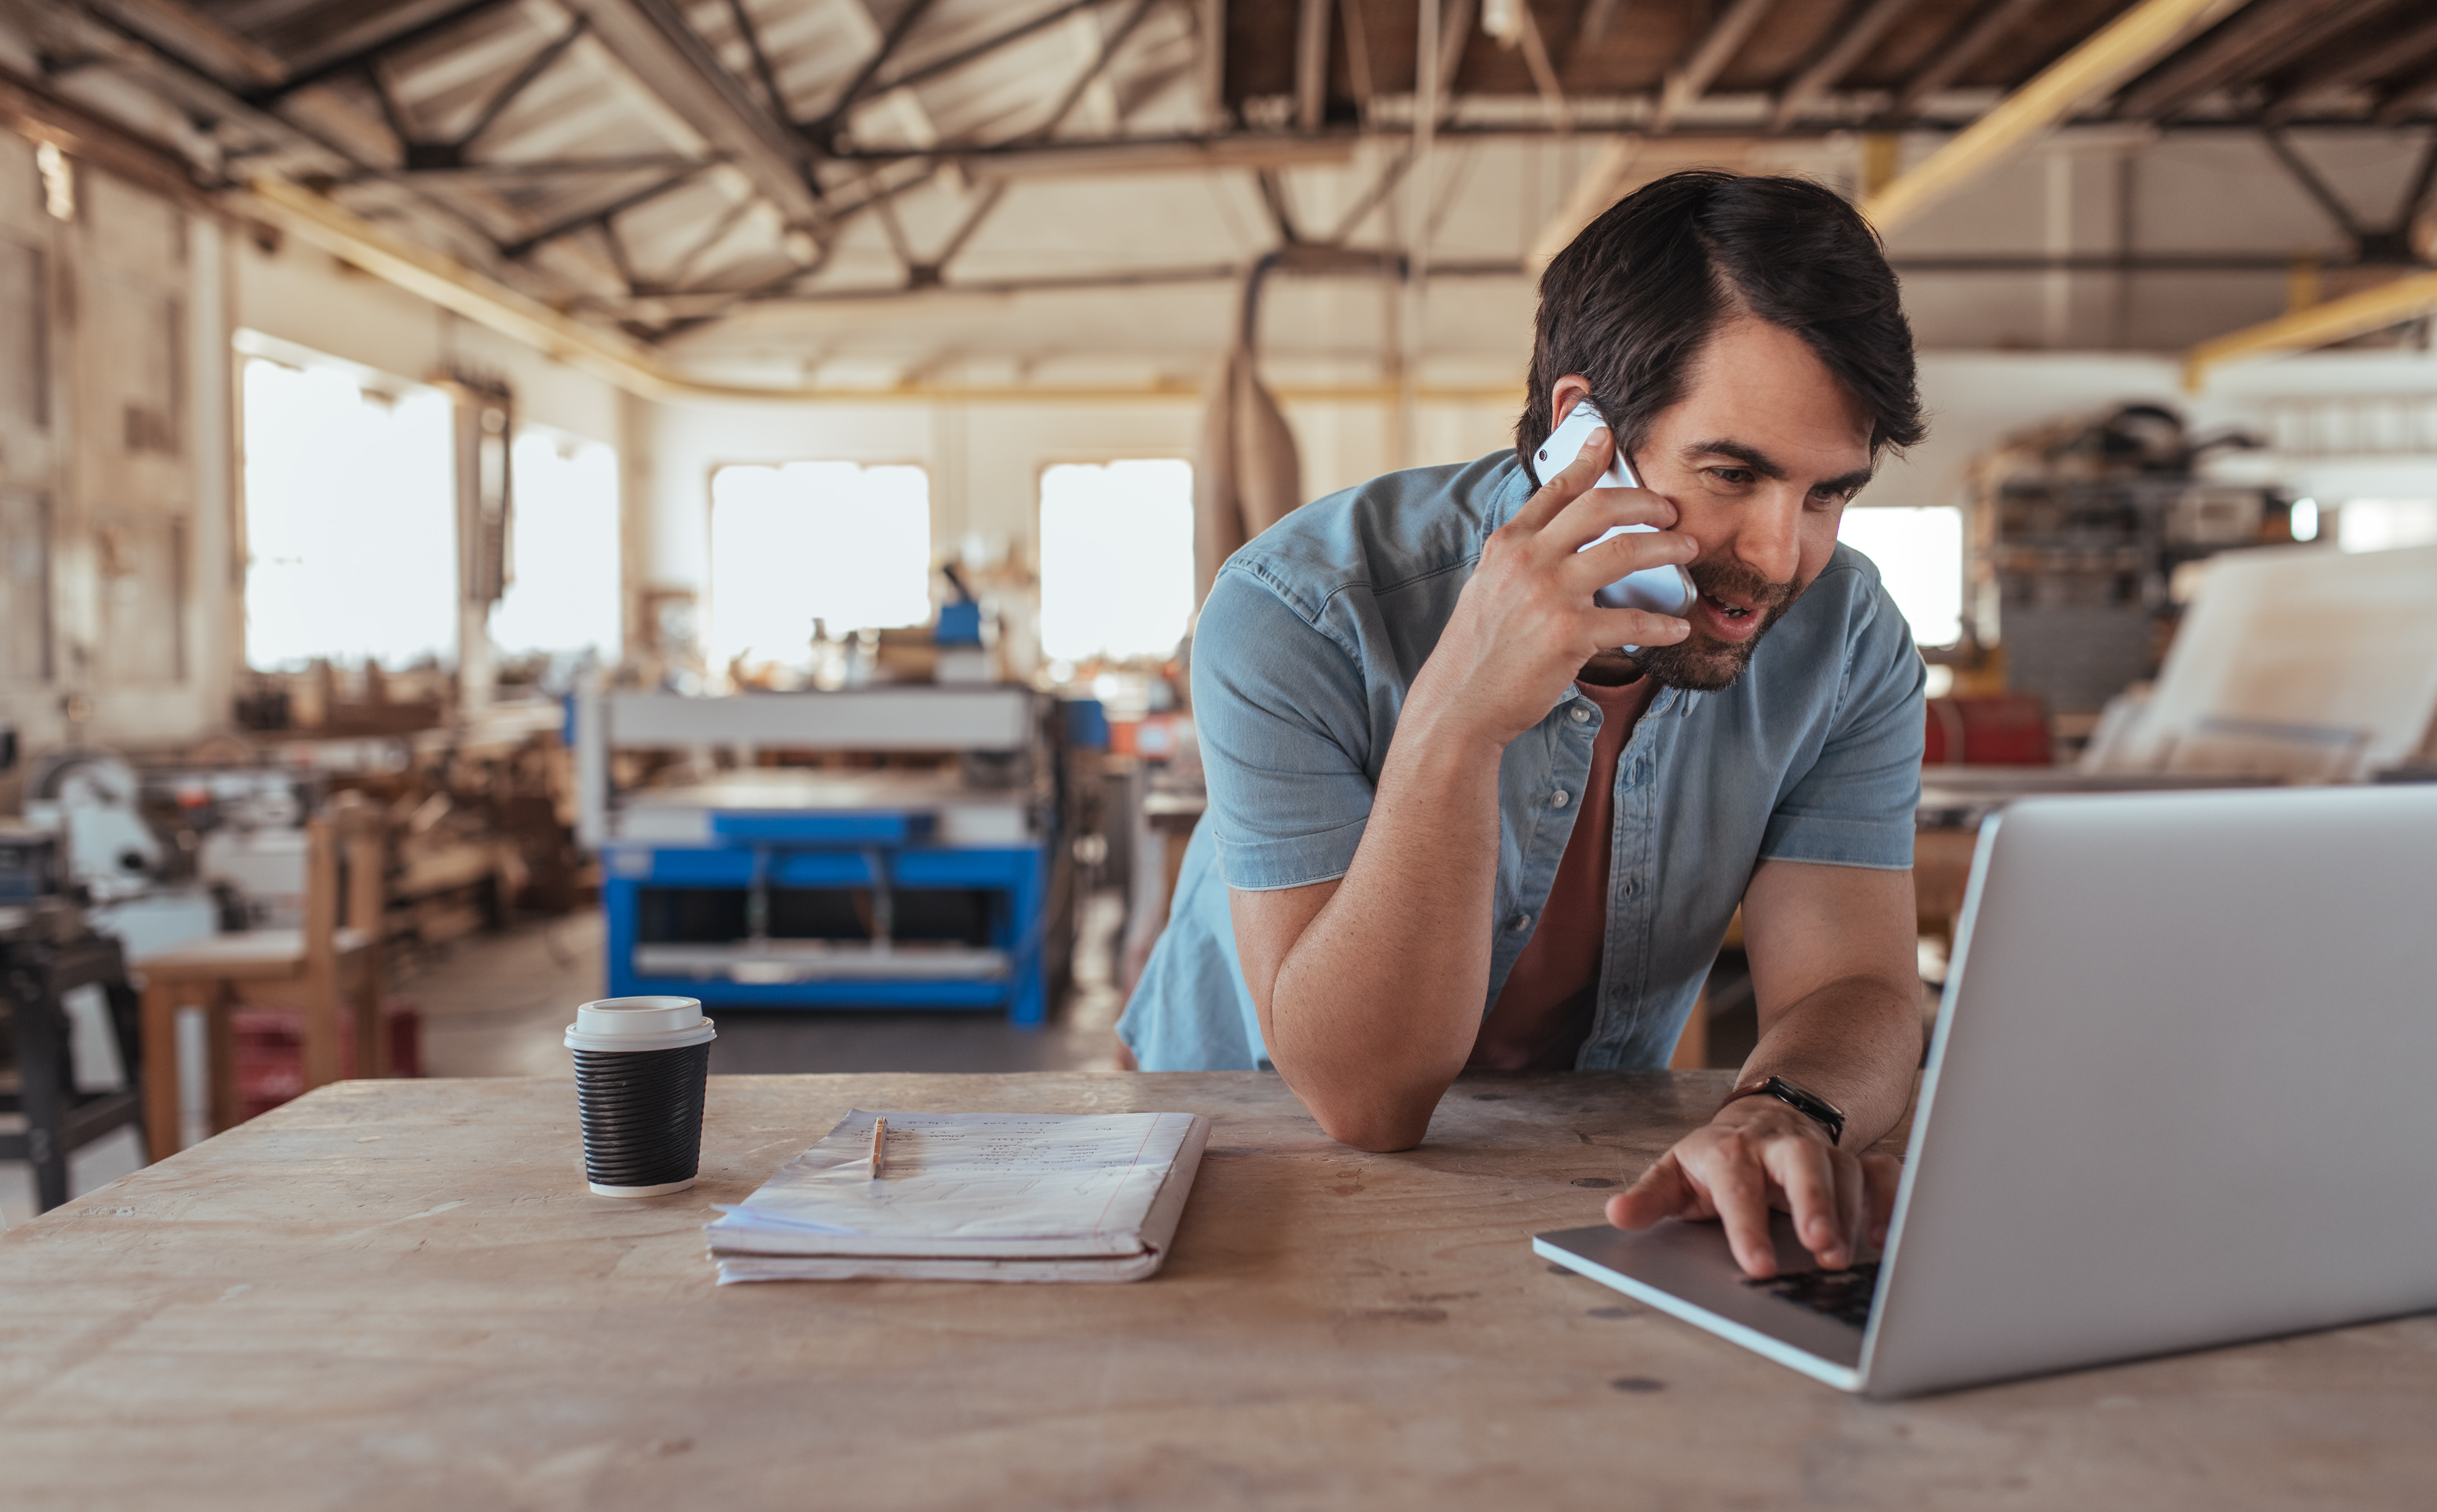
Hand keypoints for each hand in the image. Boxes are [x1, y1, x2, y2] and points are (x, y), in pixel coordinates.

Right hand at [1406, 426, 1693, 750]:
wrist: (1460, 703)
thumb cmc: (1477, 651)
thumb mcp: (1488, 587)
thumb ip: (1520, 557)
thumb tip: (1554, 540)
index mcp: (1508, 544)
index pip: (1556, 489)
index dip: (1588, 459)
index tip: (1608, 439)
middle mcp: (1529, 561)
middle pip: (1600, 507)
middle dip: (1646, 501)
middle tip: (1670, 509)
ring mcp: (1549, 595)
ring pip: (1624, 551)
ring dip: (1667, 548)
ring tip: (1687, 550)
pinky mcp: (1569, 635)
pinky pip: (1631, 620)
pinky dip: (1662, 624)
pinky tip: (1677, 625)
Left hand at [1604, 1096, 1901, 1277]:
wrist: (1760, 1120)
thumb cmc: (1715, 1160)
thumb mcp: (1674, 1175)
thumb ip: (1649, 1198)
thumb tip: (1617, 1214)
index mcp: (1729, 1151)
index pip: (1736, 1184)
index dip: (1747, 1225)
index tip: (1758, 1267)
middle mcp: (1778, 1146)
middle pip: (1802, 1160)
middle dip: (1814, 1200)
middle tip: (1820, 1246)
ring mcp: (1820, 1151)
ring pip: (1845, 1170)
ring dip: (1850, 1213)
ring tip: (1843, 1257)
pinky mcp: (1853, 1162)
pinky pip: (1881, 1172)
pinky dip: (1888, 1201)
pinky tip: (1883, 1238)